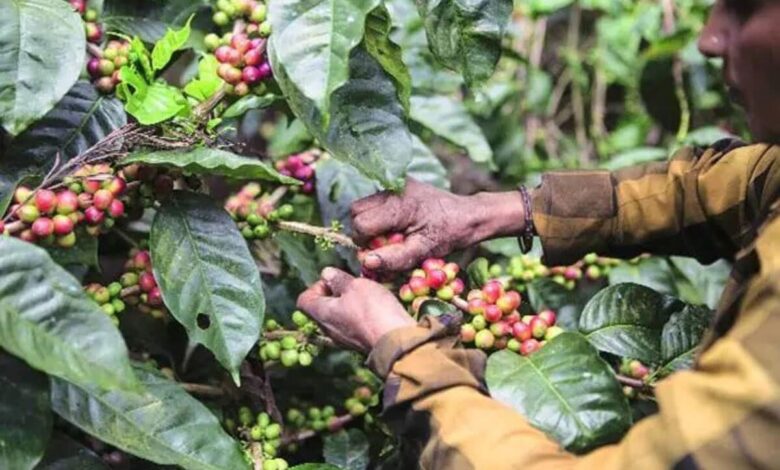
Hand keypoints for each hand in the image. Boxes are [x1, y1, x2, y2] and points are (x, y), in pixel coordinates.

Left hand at [296, 267, 415, 352]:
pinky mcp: (359, 343)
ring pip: (337, 318)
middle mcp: (328, 330)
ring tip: (365, 294)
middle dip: (334, 293)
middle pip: (321, 309)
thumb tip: (326, 274)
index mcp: (321, 315)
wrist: (396, 340)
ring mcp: (343, 339)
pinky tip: (374, 308)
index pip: (304, 300)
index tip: (334, 280)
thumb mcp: (355, 285)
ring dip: (348, 304)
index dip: (316, 286)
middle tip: (351, 285)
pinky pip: (352, 326)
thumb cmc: (372, 310)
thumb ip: (338, 279)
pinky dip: (358, 315)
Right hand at [351, 179, 525, 271]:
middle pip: (356, 212)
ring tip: (392, 234)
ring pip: (361, 206)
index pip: (361, 225)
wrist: (468, 215)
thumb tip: (367, 262)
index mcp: (398, 206)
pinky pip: (373, 201)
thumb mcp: (423, 251)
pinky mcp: (397, 185)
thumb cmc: (448, 235)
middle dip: (365, 232)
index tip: (383, 252)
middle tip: (387, 244)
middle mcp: (392, 190)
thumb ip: (394, 258)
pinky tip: (397, 225)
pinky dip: (378, 216)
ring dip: (370, 223)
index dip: (366, 243)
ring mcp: (394, 185)